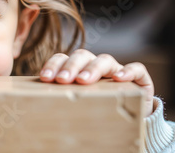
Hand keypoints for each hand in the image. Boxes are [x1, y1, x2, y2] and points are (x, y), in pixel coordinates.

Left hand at [39, 49, 153, 116]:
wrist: (130, 118)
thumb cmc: (96, 110)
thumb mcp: (77, 103)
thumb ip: (61, 98)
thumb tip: (36, 108)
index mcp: (77, 69)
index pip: (62, 59)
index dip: (53, 65)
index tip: (45, 78)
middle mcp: (95, 66)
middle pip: (81, 56)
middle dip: (71, 66)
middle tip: (62, 79)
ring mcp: (116, 70)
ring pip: (104, 60)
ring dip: (92, 69)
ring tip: (83, 80)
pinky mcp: (139, 78)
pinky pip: (136, 69)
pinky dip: (128, 71)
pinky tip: (120, 78)